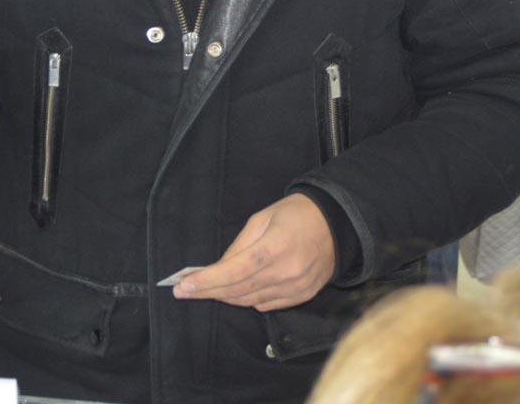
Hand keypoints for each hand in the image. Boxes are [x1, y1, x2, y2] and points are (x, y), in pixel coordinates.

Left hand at [173, 193, 333, 311]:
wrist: (337, 226)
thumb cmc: (295, 214)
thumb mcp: (262, 219)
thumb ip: (239, 246)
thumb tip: (218, 268)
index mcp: (274, 248)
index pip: (234, 272)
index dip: (206, 281)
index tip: (182, 286)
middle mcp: (286, 273)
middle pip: (238, 290)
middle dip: (207, 291)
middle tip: (183, 291)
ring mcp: (296, 289)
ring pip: (250, 301)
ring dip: (225, 297)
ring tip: (203, 290)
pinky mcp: (302, 297)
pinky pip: (267, 305)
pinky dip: (247, 300)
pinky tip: (234, 292)